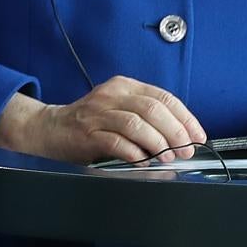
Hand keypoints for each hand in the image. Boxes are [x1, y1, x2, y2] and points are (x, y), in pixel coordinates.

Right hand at [0, 77, 207, 164]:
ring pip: (136, 123)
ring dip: (158, 143)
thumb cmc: (88, 122)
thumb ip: (145, 115)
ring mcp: (97, 113)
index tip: (197, 135)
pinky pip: (116, 142)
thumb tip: (181, 135)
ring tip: (168, 157)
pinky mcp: (87, 133)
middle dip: (175, 132)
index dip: (185, 118)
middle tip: (185, 149)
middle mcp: (111, 95)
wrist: (49, 128)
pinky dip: (135, 153)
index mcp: (123, 86)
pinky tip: (143, 160)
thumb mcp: (118, 108)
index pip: (163, 97)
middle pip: (152, 109)